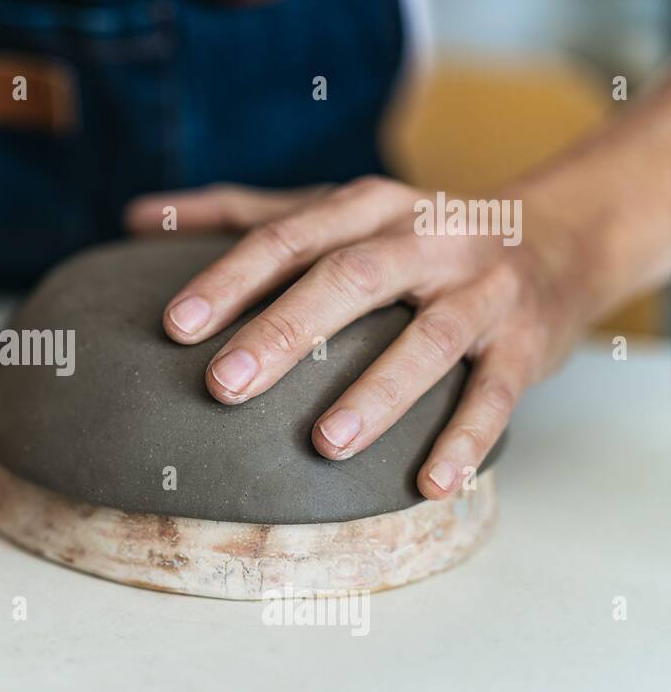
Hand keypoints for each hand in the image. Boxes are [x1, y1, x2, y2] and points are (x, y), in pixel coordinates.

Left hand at [125, 178, 588, 499]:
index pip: (286, 238)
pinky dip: (467, 437)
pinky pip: (496, 392)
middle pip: (349, 278)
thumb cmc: (411, 236)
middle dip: (285, 331)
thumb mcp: (333, 211)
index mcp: (365, 208)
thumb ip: (238, 212)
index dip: (230, 280)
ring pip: (430, 336)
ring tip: (324, 444)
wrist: (556, 240)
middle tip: (223, 385)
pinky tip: (429, 484)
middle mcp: (424, 237)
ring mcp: (481, 287)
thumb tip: (136, 216)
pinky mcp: (524, 342)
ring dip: (378, 391)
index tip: (174, 326)